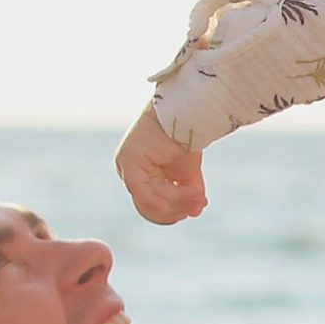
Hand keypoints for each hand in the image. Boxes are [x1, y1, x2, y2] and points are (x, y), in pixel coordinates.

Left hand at [116, 106, 206, 225]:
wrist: (186, 110)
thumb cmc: (185, 136)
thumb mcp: (187, 171)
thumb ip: (188, 191)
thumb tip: (195, 212)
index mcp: (141, 175)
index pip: (152, 205)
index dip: (174, 211)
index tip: (196, 208)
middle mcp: (129, 172)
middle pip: (150, 206)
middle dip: (177, 208)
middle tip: (198, 205)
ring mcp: (126, 166)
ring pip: (150, 200)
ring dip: (176, 201)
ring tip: (198, 196)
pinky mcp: (129, 161)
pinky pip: (140, 190)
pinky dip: (154, 201)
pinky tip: (167, 208)